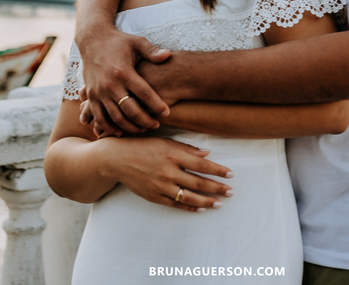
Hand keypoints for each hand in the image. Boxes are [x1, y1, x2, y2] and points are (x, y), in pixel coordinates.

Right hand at [78, 28, 171, 134]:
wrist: (92, 39)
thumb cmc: (119, 41)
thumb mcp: (136, 42)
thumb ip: (152, 51)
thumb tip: (167, 55)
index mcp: (123, 72)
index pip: (144, 93)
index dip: (156, 105)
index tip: (166, 113)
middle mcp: (110, 84)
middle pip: (130, 110)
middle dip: (145, 121)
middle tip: (156, 125)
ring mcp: (99, 92)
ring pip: (115, 117)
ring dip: (129, 127)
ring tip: (142, 129)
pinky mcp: (91, 95)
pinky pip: (99, 117)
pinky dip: (109, 127)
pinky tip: (120, 132)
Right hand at [102, 136, 233, 211]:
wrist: (117, 159)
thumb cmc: (142, 146)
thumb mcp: (165, 141)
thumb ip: (186, 148)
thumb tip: (207, 152)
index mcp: (173, 154)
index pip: (202, 164)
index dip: (218, 170)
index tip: (231, 174)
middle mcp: (168, 171)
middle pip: (199, 182)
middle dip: (217, 187)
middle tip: (231, 191)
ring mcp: (161, 185)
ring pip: (189, 196)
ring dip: (207, 201)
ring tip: (220, 203)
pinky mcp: (154, 196)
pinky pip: (176, 204)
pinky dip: (190, 207)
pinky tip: (201, 208)